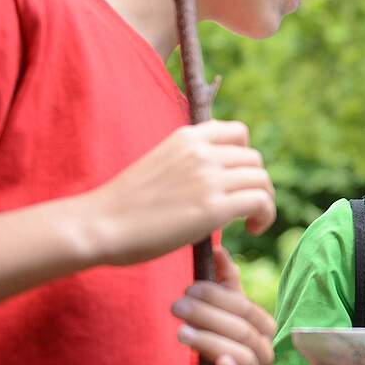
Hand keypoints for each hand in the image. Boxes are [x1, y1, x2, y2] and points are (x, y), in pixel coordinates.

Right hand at [85, 120, 275, 264]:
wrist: (99, 225)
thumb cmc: (124, 204)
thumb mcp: (160, 164)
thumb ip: (189, 162)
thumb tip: (216, 177)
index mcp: (187, 137)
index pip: (238, 133)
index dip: (245, 157)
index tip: (236, 180)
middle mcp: (202, 152)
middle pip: (254, 160)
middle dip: (254, 184)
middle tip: (243, 209)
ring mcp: (209, 178)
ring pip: (262, 180)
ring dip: (264, 201)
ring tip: (249, 222)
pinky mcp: (213, 207)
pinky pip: (261, 201)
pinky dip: (265, 216)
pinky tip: (251, 230)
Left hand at [174, 248, 275, 364]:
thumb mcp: (215, 328)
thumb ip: (222, 293)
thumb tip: (219, 251)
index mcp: (260, 337)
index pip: (249, 309)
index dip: (222, 295)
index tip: (190, 287)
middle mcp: (262, 360)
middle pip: (247, 331)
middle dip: (212, 315)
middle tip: (177, 305)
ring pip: (246, 357)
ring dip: (214, 341)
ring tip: (181, 333)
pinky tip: (216, 363)